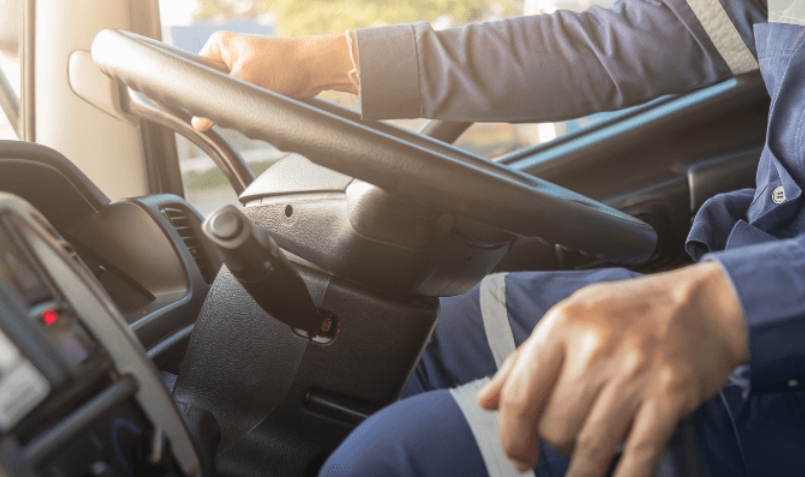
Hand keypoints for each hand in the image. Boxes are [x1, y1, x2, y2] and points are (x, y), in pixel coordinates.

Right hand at [191, 31, 357, 130]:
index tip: (207, 106)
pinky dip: (247, 109)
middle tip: (235, 104)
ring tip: (252, 101)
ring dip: (236, 106)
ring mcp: (240, 73)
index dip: (200, 92)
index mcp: (219, 46)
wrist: (315, 70)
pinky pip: (241, 103)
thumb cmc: (284, 63)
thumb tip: (199, 122)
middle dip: (221, 101)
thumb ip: (221, 100)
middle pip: (211, 89)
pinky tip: (256, 107)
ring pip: (227, 99)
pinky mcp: (254, 87)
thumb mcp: (246, 79)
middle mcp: (227, 58)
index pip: (196, 73)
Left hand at [477, 262, 748, 476]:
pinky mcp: (669, 396)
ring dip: (583, 470)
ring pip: (590, 446)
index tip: (517, 455)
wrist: (704, 305)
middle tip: (565, 441)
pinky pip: (638, 455)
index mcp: (562, 326)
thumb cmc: (630, 311)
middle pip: (554, 426)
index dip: (512, 436)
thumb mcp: (569, 317)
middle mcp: (595, 349)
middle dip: (553, 445)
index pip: (521, 396)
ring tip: (584, 470)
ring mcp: (634, 373)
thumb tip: (487, 401)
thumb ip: (524, 360)